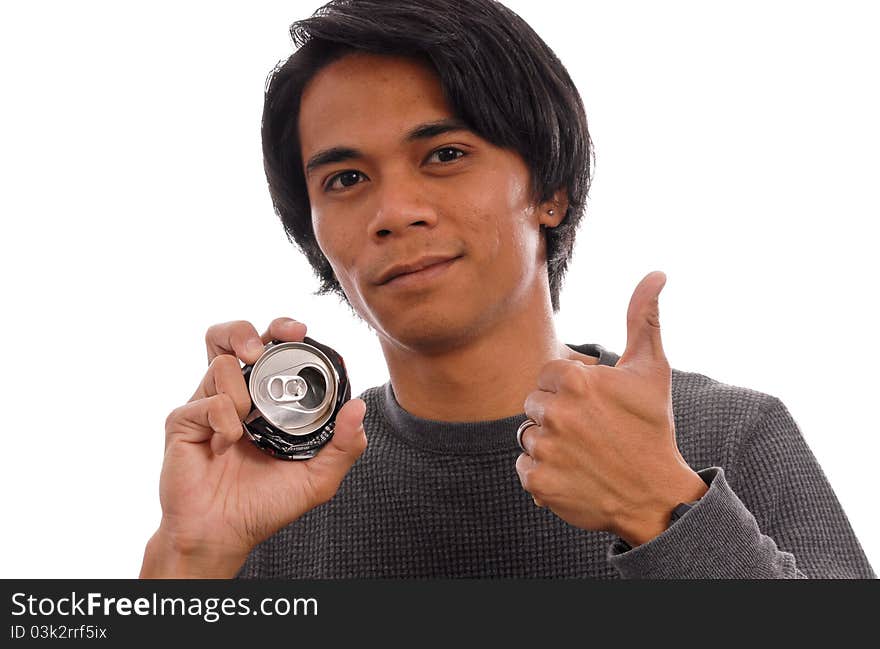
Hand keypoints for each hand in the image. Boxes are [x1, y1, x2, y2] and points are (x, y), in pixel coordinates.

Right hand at [141, 318, 366, 576]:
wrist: (224, 535)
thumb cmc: (265, 504)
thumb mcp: (317, 478)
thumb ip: (343, 446)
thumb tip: (358, 408)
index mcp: (266, 399)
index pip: (272, 349)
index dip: (284, 331)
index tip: (301, 332)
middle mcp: (235, 394)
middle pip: (233, 336)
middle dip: (248, 331)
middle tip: (261, 348)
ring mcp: (207, 404)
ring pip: (220, 360)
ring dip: (241, 389)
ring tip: (247, 419)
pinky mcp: (184, 421)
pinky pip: (207, 402)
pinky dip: (223, 420)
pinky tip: (227, 445)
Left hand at [515, 271, 706, 546]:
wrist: (656, 495)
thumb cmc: (652, 428)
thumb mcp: (651, 371)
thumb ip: (643, 318)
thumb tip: (656, 274)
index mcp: (576, 380)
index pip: (546, 375)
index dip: (569, 389)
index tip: (594, 405)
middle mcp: (556, 412)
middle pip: (533, 404)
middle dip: (557, 415)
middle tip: (590, 431)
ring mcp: (546, 449)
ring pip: (527, 436)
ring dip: (549, 444)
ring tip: (583, 453)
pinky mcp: (538, 482)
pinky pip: (524, 468)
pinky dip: (543, 474)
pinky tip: (572, 474)